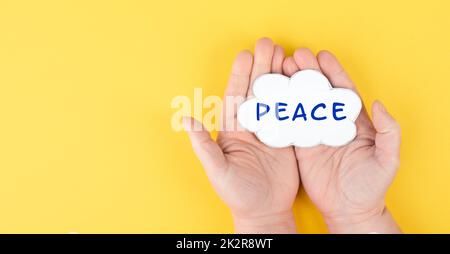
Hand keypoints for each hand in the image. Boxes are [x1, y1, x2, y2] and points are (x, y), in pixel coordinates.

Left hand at [184, 38, 298, 232]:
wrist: (264, 212)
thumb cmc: (236, 193)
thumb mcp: (217, 169)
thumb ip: (202, 145)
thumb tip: (186, 118)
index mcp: (233, 130)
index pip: (236, 97)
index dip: (240, 75)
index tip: (245, 55)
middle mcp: (252, 126)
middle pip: (257, 91)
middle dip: (262, 67)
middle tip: (268, 44)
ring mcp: (271, 131)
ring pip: (275, 99)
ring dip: (279, 77)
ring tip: (285, 55)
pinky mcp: (288, 140)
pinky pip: (292, 115)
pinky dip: (296, 98)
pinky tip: (301, 80)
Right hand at [282, 49, 400, 232]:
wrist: (349, 210)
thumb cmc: (372, 186)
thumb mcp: (387, 159)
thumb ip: (388, 131)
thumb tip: (380, 104)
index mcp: (353, 122)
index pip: (342, 90)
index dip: (333, 72)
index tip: (322, 56)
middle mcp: (332, 123)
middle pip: (319, 92)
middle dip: (309, 72)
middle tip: (295, 56)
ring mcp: (315, 134)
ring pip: (302, 104)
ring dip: (293, 86)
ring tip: (281, 69)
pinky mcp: (300, 148)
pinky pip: (290, 126)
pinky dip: (281, 111)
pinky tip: (272, 97)